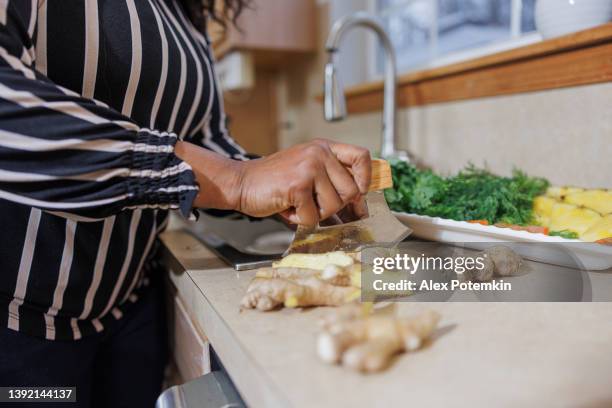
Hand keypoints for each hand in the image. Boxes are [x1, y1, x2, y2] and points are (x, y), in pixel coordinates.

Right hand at [174, 139, 371, 225]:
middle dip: (334, 205)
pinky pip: (314, 217)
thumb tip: (361, 199)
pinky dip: (300, 220)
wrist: (242, 183)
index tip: (358, 192)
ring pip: (334, 206)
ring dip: (316, 214)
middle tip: (313, 202)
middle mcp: (319, 154)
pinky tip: (287, 208)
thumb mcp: (306, 167)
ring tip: (298, 203)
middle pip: (351, 190)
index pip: (362, 156)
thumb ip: (331, 176)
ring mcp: (308, 168)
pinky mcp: (297, 186)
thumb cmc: (275, 180)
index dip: (365, 178)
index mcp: (324, 147)